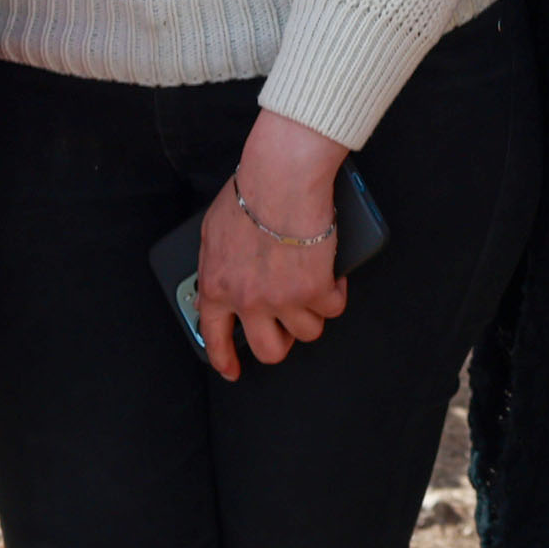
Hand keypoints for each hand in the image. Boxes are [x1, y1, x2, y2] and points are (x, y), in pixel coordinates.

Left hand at [194, 110, 353, 382]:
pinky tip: (331, 273)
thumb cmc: (250, 192)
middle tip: (287, 322)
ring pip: (307, 332)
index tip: (232, 370)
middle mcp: (248, 301)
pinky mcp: (316, 289)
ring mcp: (283, 299)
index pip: (215, 337)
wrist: (281, 177)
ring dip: (313, 312)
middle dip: (281, 340)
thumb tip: (220, 286)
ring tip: (312, 288)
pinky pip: (333, 307)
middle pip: (269, 350)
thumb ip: (216, 265)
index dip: (225, 359)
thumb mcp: (213, 232)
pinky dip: (336, 292)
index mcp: (217, 286)